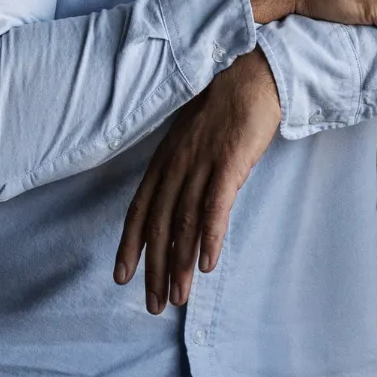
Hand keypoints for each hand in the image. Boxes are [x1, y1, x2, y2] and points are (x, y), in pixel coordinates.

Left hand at [113, 47, 280, 314]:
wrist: (254, 72)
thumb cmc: (228, 105)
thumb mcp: (196, 138)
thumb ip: (186, 170)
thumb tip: (184, 205)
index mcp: (166, 158)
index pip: (140, 208)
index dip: (130, 244)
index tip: (121, 277)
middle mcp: (176, 163)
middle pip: (159, 223)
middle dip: (153, 267)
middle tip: (153, 304)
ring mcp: (201, 162)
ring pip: (183, 222)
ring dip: (179, 263)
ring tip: (178, 297)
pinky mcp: (228, 161)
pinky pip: (215, 205)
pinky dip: (209, 236)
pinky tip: (206, 264)